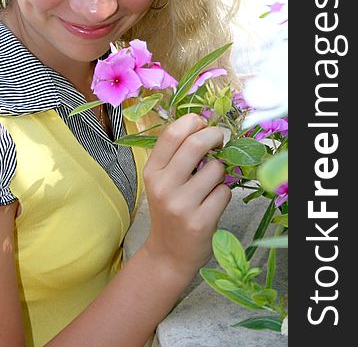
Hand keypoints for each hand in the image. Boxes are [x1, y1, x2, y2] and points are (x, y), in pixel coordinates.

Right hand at [142, 113, 230, 279]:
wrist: (168, 253)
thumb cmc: (169, 209)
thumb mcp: (161, 180)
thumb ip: (176, 154)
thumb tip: (204, 126)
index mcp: (151, 171)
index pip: (172, 133)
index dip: (193, 122)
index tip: (204, 125)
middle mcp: (163, 186)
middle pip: (196, 144)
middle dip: (215, 136)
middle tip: (220, 139)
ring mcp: (181, 205)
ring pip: (216, 169)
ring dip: (220, 172)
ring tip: (210, 184)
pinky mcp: (200, 221)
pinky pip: (224, 192)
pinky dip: (223, 193)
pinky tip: (212, 203)